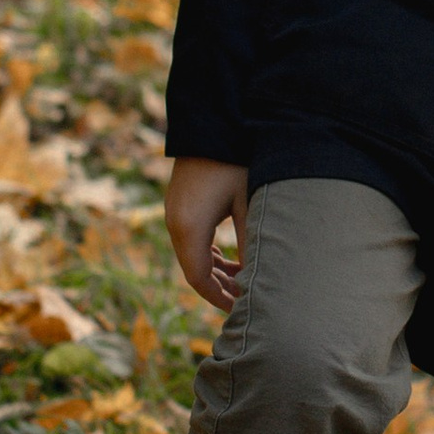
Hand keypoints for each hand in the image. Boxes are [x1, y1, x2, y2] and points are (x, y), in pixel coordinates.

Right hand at [165, 157, 248, 308]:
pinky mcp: (180, 205)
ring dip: (216, 271)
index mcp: (189, 227)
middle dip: (220, 288)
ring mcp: (175, 213)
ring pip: (192, 256)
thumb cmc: (235, 162)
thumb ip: (250, 242)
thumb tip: (258, 278)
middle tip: (246, 300)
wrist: (212, 124)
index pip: (198, 278)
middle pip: (194, 270)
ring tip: (243, 281)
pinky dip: (209, 255)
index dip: (219, 298)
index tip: (240, 310)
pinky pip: (191, 240)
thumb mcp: (248, 203)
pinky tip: (232, 258)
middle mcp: (176, 223)